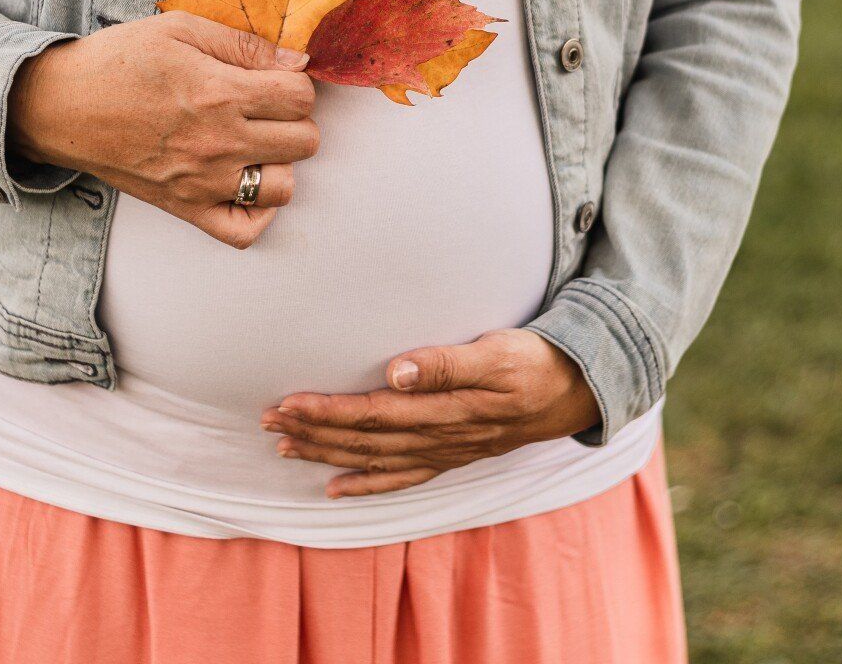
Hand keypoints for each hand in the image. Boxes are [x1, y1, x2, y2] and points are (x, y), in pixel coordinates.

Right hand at [9, 12, 318, 247]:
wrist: (60, 106)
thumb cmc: (118, 60)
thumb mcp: (180, 29)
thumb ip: (243, 45)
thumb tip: (299, 59)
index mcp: (221, 93)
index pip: (301, 97)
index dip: (296, 83)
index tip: (275, 79)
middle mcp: (219, 143)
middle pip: (304, 142)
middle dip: (294, 119)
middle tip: (266, 108)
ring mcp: (203, 182)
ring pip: (284, 188)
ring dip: (280, 163)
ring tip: (256, 143)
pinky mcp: (184, 208)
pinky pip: (244, 232)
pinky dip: (256, 213)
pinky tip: (246, 183)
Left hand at [260, 329, 599, 497]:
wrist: (575, 389)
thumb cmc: (533, 361)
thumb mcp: (495, 352)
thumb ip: (445, 362)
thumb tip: (395, 372)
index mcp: (445, 408)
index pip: (372, 413)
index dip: (327, 410)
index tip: (286, 402)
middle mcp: (439, 437)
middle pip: (364, 438)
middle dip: (313, 431)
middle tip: (266, 421)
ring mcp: (445, 451)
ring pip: (375, 458)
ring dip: (327, 453)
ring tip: (284, 446)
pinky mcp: (452, 455)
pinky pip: (403, 478)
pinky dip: (367, 484)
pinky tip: (334, 488)